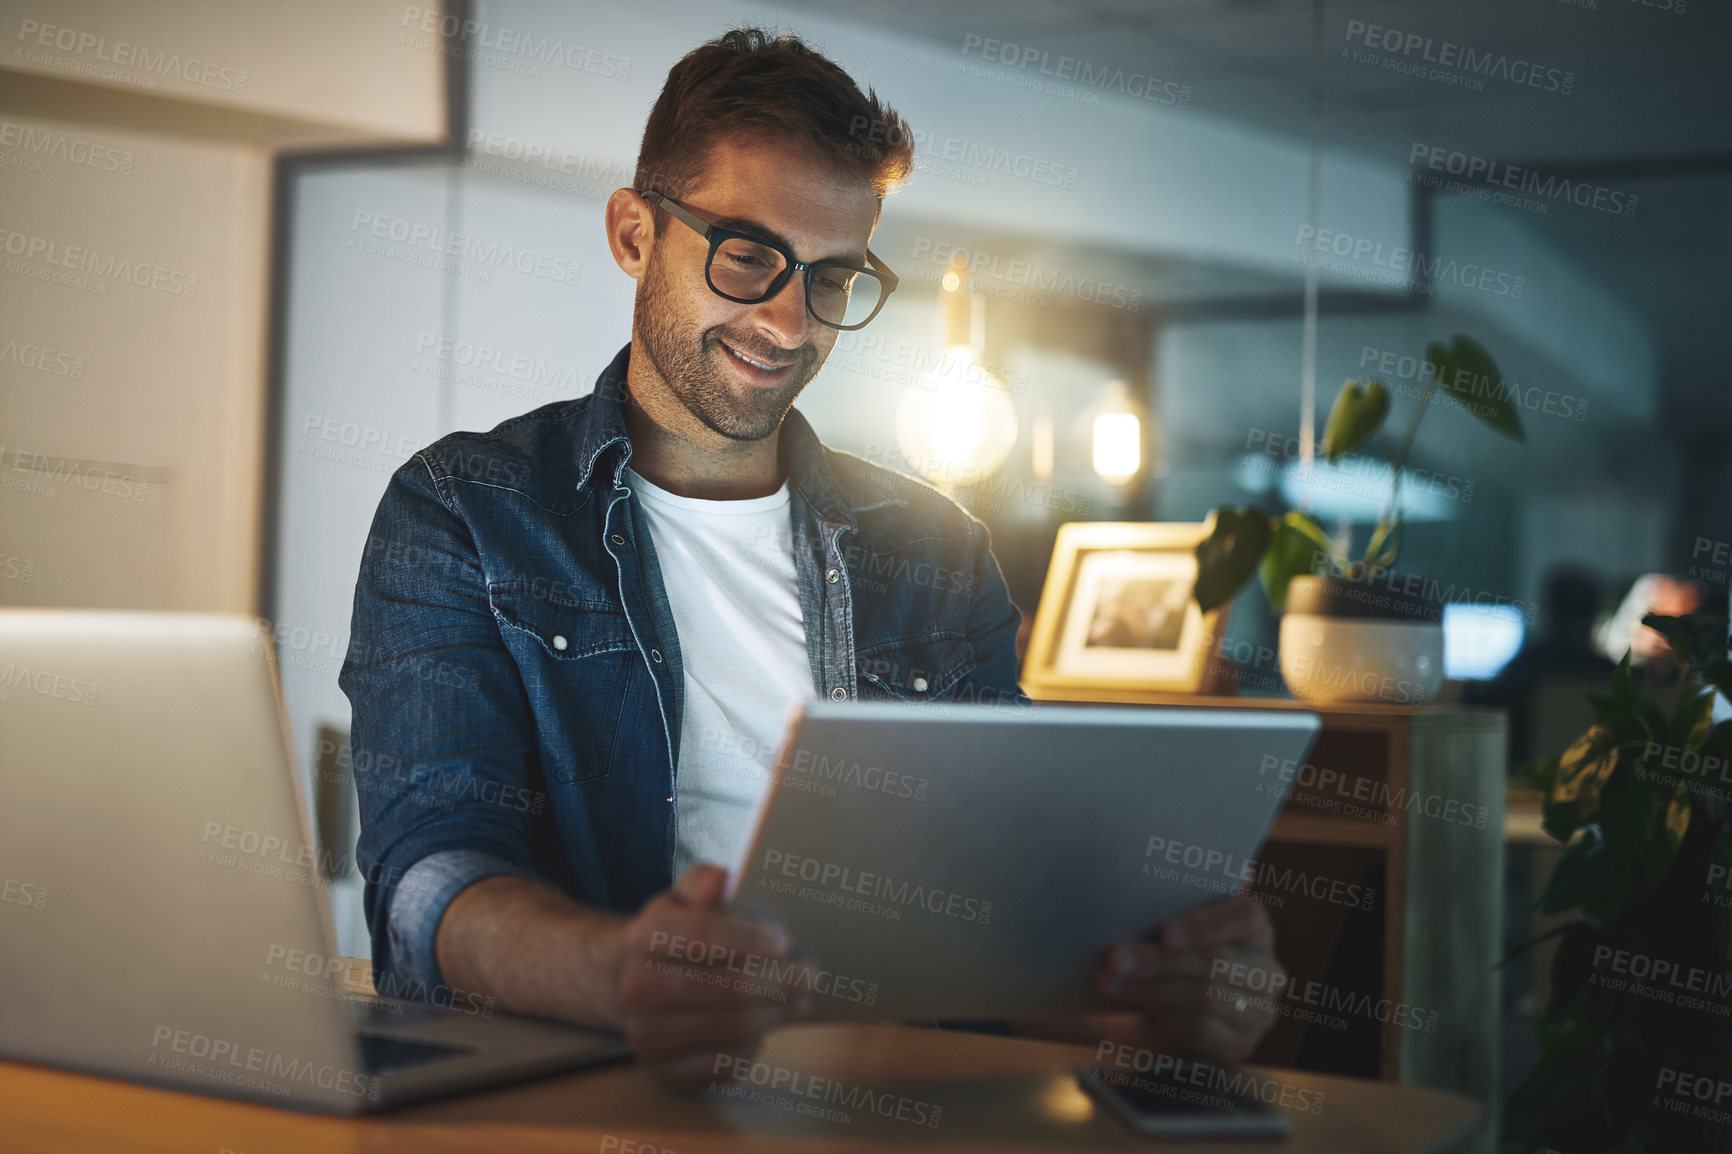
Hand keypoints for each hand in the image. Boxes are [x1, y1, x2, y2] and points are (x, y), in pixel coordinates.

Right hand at [616, 864, 818, 1088]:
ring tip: (799, 1000)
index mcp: (642, 938)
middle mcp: (636, 990)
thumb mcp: (683, 899)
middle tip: (811, 976)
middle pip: (730, 988)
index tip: (785, 942)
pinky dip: (755, 1046)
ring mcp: (646, 1038)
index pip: (705, 933)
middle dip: (782, 981)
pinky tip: (763, 1027)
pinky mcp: (665, 1074)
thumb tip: (722, 880)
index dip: (752, 938)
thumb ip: (704, 883)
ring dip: (778, 1014)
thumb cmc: (675, 936)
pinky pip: (727, 1065)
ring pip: (734, 1029)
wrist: (633, 987)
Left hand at [1089, 895, 1281, 1063]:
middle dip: (1159, 960)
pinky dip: (1165, 1016)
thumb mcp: (1171, 930)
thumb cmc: (1167, 957)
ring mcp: (1260, 1011)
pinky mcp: (1241, 1044)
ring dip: (1151, 989)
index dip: (1206, 924)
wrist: (1163, 1016)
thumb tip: (1135, 888)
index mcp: (1256, 928)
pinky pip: (1202, 1028)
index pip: (1246, 917)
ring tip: (1109, 981)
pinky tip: (1136, 1005)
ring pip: (1206, 996)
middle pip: (1217, 961)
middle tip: (1113, 958)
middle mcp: (1267, 970)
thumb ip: (1167, 911)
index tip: (1164, 933)